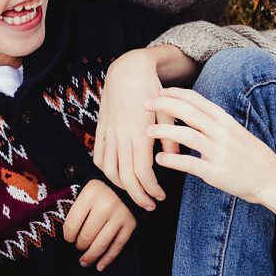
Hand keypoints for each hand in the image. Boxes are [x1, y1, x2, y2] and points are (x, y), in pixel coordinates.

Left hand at [63, 180, 135, 268]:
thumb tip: (66, 236)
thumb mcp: (85, 192)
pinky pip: (117, 246)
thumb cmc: (100, 192)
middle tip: (78, 246)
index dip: (68, 236)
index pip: (72, 224)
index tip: (69, 238)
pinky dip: (108, 259)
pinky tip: (100, 266)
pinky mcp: (130, 224)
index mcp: (90, 194)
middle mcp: (106, 204)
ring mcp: (120, 215)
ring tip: (84, 262)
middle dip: (79, 246)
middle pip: (86, 236)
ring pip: (101, 244)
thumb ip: (75, 210)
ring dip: (90, 256)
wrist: (127, 184)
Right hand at [93, 49, 174, 210]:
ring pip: (109, 172)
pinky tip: (118, 176)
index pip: (143, 173)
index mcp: (139, 134)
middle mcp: (121, 138)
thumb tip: (176, 157)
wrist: (127, 71)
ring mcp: (108, 135)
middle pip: (126, 178)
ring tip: (136, 192)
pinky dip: (106, 172)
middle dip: (138, 196)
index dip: (151, 189)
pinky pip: (99, 158)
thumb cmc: (151, 90)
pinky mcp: (100, 131)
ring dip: (122, 187)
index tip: (160, 196)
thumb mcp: (168, 112)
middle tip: (150, 204)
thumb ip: (171, 137)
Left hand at [144, 87, 275, 205]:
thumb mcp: (235, 131)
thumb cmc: (251, 155)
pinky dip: (172, 159)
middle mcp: (222, 132)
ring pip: (187, 134)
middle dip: (164, 105)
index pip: (196, 99)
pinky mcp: (216, 172)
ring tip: (148, 131)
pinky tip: (160, 158)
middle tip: (144, 104)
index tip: (159, 92)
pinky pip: (190, 163)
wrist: (270, 178)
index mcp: (225, 120)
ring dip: (164, 130)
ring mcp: (219, 152)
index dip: (175, 94)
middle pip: (188, 111)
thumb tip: (193, 112)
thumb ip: (215, 122)